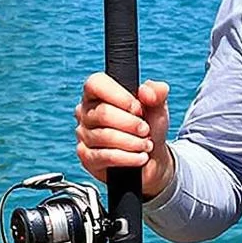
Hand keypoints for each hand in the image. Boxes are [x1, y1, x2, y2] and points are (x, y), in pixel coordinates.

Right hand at [77, 74, 172, 199]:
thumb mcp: (157, 106)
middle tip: (146, 130)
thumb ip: (157, 91)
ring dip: (133, 142)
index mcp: (98, 92)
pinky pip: (105, 156)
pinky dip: (128, 158)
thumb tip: (146, 92)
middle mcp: (85, 111)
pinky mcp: (86, 157)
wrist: (151, 157)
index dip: (120, 97)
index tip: (139, 108)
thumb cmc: (148, 126)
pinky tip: (141, 157)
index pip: (96, 84)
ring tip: (147, 145)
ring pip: (105, 136)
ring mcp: (83, 135)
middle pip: (103, 113)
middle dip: (131, 124)